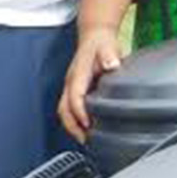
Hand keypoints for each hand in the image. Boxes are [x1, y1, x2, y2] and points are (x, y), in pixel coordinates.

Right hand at [58, 26, 123, 142]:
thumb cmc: (101, 43)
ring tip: (86, 139)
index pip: (74, 98)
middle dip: (73, 127)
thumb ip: (109, 55)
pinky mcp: (74, 90)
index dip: (80, 113)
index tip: (89, 125)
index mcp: (77, 75)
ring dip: (73, 127)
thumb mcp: (107, 47)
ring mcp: (71, 87)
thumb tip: (112, 64)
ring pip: (64, 111)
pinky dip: (75, 121)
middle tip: (86, 140)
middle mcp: (70, 83)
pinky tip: (88, 128)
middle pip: (64, 110)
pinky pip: (70, 108)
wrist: (94, 37)